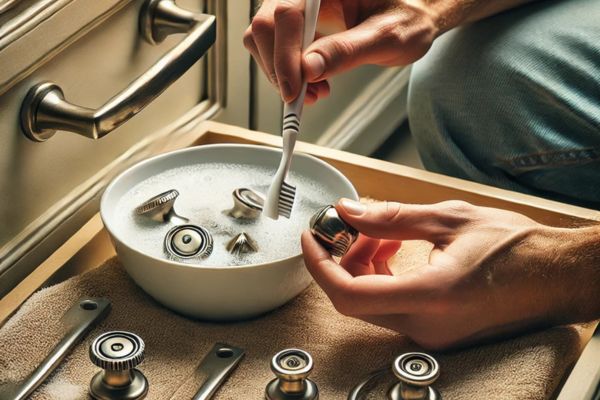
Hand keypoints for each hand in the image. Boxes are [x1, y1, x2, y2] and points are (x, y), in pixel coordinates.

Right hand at [243, 0, 438, 103]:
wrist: (416, 13)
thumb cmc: (410, 15)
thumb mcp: (386, 35)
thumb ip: (347, 51)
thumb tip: (310, 69)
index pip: (286, 14)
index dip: (284, 55)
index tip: (294, 90)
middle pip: (266, 26)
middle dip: (280, 68)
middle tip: (303, 97)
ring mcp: (302, 5)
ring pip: (265, 38)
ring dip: (282, 73)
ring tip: (314, 93)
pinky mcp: (301, 23)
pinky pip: (279, 47)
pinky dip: (289, 72)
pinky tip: (313, 85)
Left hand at [301, 199, 594, 349]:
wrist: (556, 276)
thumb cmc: (518, 248)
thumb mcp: (449, 219)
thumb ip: (390, 218)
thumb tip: (349, 211)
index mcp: (430, 296)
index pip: (348, 293)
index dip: (319, 264)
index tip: (312, 237)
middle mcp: (426, 325)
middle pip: (353, 298)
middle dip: (342, 259)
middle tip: (352, 226)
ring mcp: (430, 334)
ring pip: (369, 303)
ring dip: (361, 266)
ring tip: (379, 235)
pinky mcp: (434, 331)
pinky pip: (389, 307)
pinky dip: (379, 277)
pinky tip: (392, 251)